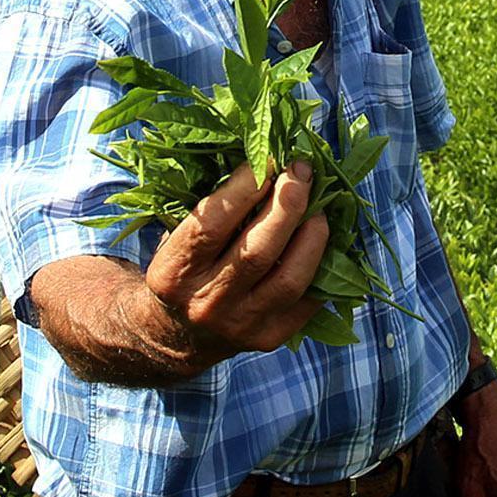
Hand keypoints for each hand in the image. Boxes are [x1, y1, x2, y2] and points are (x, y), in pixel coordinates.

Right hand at [137, 160, 330, 368]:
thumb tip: (264, 162)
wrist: (176, 335)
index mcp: (173, 273)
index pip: (212, 225)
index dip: (244, 188)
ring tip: (320, 206)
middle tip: (302, 171)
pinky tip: (323, 239)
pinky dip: (322, 266)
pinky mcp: (269, 338)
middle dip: (287, 204)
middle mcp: (206, 303)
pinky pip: (309, 300)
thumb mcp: (174, 238)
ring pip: (290, 278)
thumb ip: (211, 207)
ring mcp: (241, 325)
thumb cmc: (180, 269)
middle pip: (258, 251)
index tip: (268, 158)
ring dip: (313, 235)